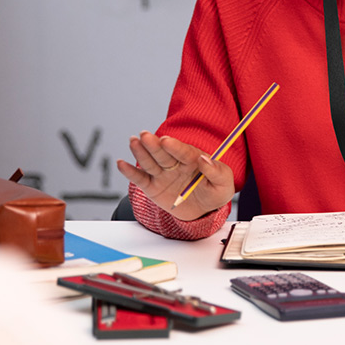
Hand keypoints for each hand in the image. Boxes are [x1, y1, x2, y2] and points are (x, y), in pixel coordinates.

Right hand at [116, 131, 234, 220]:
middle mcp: (176, 164)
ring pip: (150, 162)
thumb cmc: (215, 192)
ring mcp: (163, 174)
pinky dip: (130, 172)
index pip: (184, 152)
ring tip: (133, 141)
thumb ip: (215, 172)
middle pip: (164, 153)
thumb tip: (204, 160)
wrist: (203, 209)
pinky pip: (140, 179)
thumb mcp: (223, 184)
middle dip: (154, 144)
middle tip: (145, 135)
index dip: (175, 147)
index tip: (167, 140)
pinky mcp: (153, 186)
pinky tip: (121, 163)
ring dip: (141, 152)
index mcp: (194, 160)